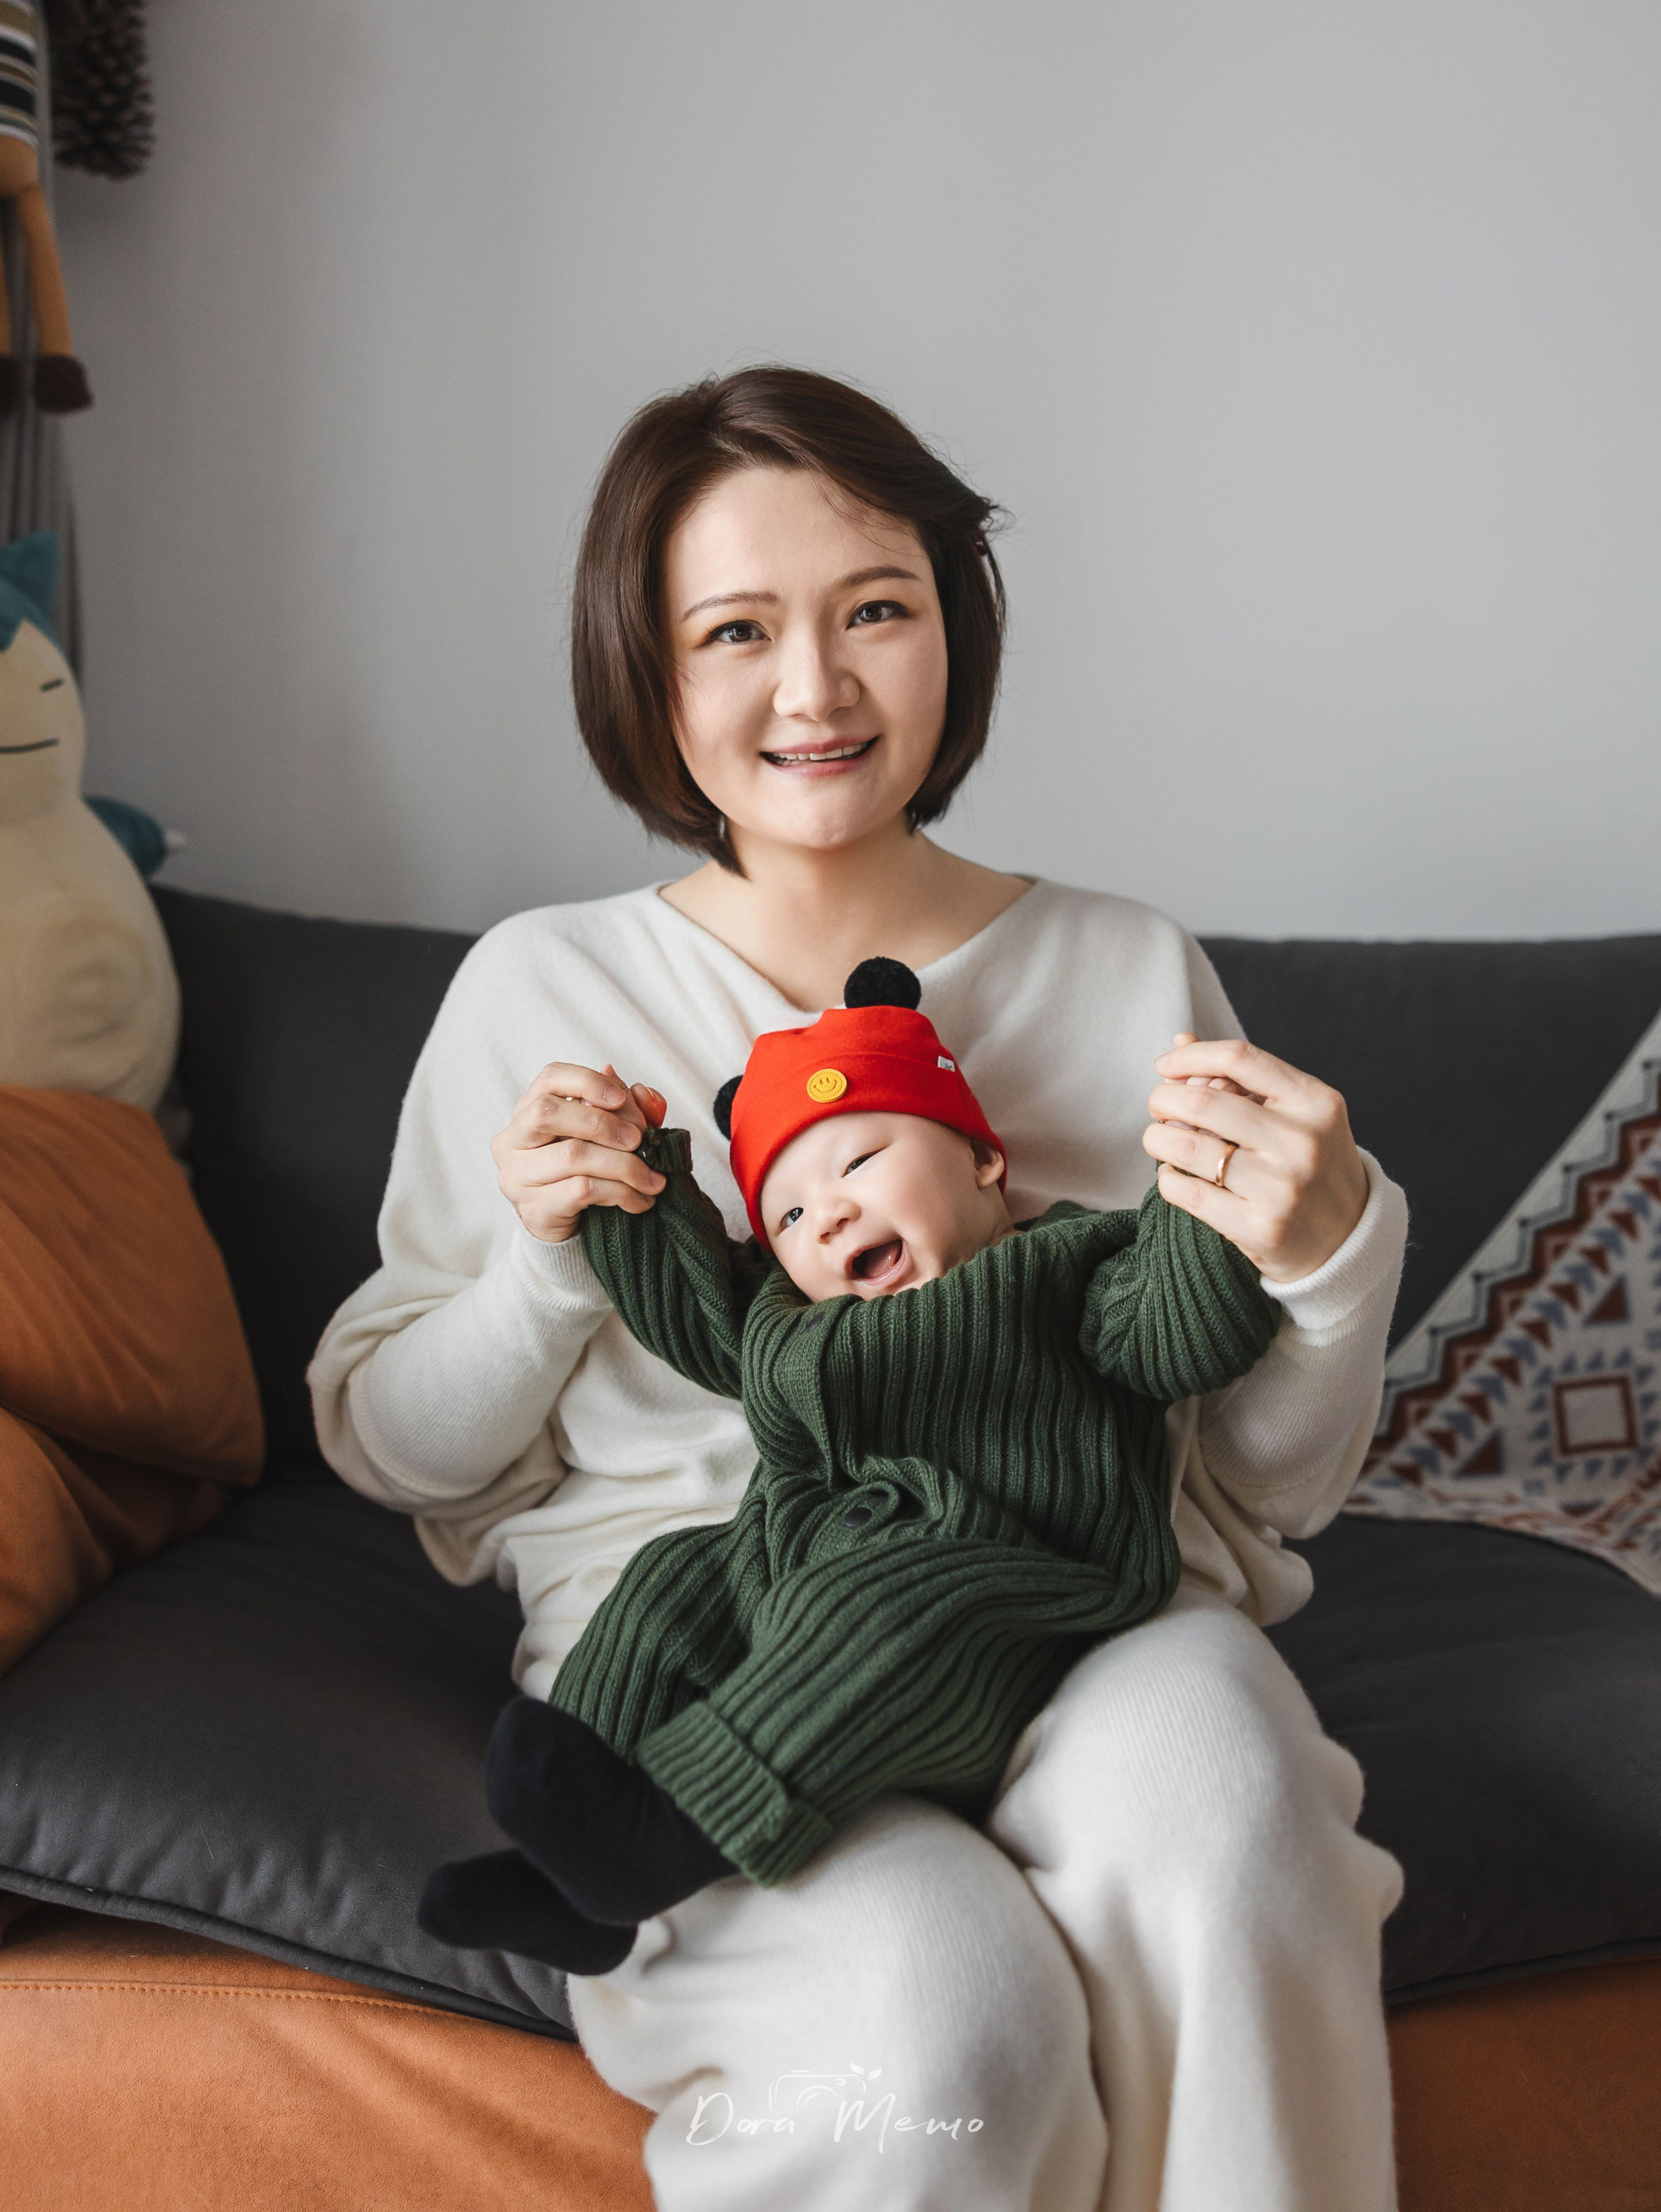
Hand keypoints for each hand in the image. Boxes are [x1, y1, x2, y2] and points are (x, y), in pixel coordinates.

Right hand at [492, 1062, 667, 1244]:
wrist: (572, 1227)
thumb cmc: (590, 1170)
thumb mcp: (613, 1134)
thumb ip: (631, 1110)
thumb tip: (642, 1091)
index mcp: (528, 1110)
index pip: (549, 1078)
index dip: (587, 1081)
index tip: (622, 1097)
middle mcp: (512, 1141)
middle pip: (548, 1113)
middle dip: (602, 1123)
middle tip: (640, 1139)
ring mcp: (517, 1177)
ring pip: (572, 1155)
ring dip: (624, 1165)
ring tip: (653, 1180)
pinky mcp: (534, 1209)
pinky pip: (581, 1190)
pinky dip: (620, 1193)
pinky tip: (640, 1201)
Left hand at [1142, 1032, 1368, 1283]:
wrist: (1347, 1237)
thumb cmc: (1310, 1162)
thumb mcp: (1295, 1112)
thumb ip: (1241, 1077)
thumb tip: (1179, 1043)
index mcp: (1315, 1102)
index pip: (1239, 1058)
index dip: (1191, 1057)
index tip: (1164, 1066)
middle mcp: (1302, 1142)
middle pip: (1204, 1103)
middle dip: (1163, 1099)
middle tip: (1158, 1107)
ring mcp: (1282, 1188)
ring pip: (1188, 1148)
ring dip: (1157, 1139)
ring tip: (1160, 1140)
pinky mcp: (1260, 1228)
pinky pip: (1188, 1192)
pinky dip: (1168, 1179)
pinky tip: (1174, 1174)